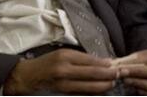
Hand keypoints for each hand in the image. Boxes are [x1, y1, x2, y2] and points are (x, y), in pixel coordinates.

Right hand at [3, 49, 117, 94]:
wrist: (28, 76)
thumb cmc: (47, 62)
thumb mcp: (62, 54)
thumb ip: (80, 58)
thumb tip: (101, 62)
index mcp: (65, 56)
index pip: (90, 61)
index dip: (105, 64)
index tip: (115, 65)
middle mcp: (65, 70)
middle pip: (93, 74)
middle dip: (108, 75)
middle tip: (119, 75)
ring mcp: (64, 84)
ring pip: (89, 87)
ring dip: (103, 86)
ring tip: (112, 83)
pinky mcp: (63, 93)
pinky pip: (82, 94)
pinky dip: (92, 93)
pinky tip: (100, 91)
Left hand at [114, 49, 146, 94]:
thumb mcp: (145, 57)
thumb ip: (131, 60)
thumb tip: (114, 63)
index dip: (133, 63)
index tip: (120, 65)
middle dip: (135, 73)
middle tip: (122, 73)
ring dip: (139, 83)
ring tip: (126, 81)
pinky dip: (145, 93)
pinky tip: (136, 89)